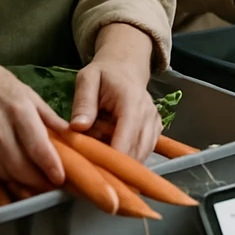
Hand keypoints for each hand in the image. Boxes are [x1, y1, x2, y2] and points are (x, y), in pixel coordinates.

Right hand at [0, 53, 66, 190]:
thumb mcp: (27, 93)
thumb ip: (48, 117)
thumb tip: (72, 135)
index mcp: (18, 110)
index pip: (38, 147)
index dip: (51, 167)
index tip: (61, 179)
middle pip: (20, 167)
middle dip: (37, 182)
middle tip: (50, 186)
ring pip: (3, 174)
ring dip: (20, 183)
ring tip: (34, 183)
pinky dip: (1, 178)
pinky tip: (11, 174)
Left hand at [71, 24, 160, 162]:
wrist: (125, 68)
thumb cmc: (104, 74)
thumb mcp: (87, 79)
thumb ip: (83, 102)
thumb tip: (79, 127)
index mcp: (131, 102)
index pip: (126, 138)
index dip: (110, 158)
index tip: (91, 167)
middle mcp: (148, 114)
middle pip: (135, 152)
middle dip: (113, 160)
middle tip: (93, 152)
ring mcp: (154, 123)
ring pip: (141, 155)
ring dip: (122, 158)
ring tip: (103, 145)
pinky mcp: (155, 130)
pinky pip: (144, 152)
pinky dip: (129, 155)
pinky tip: (114, 145)